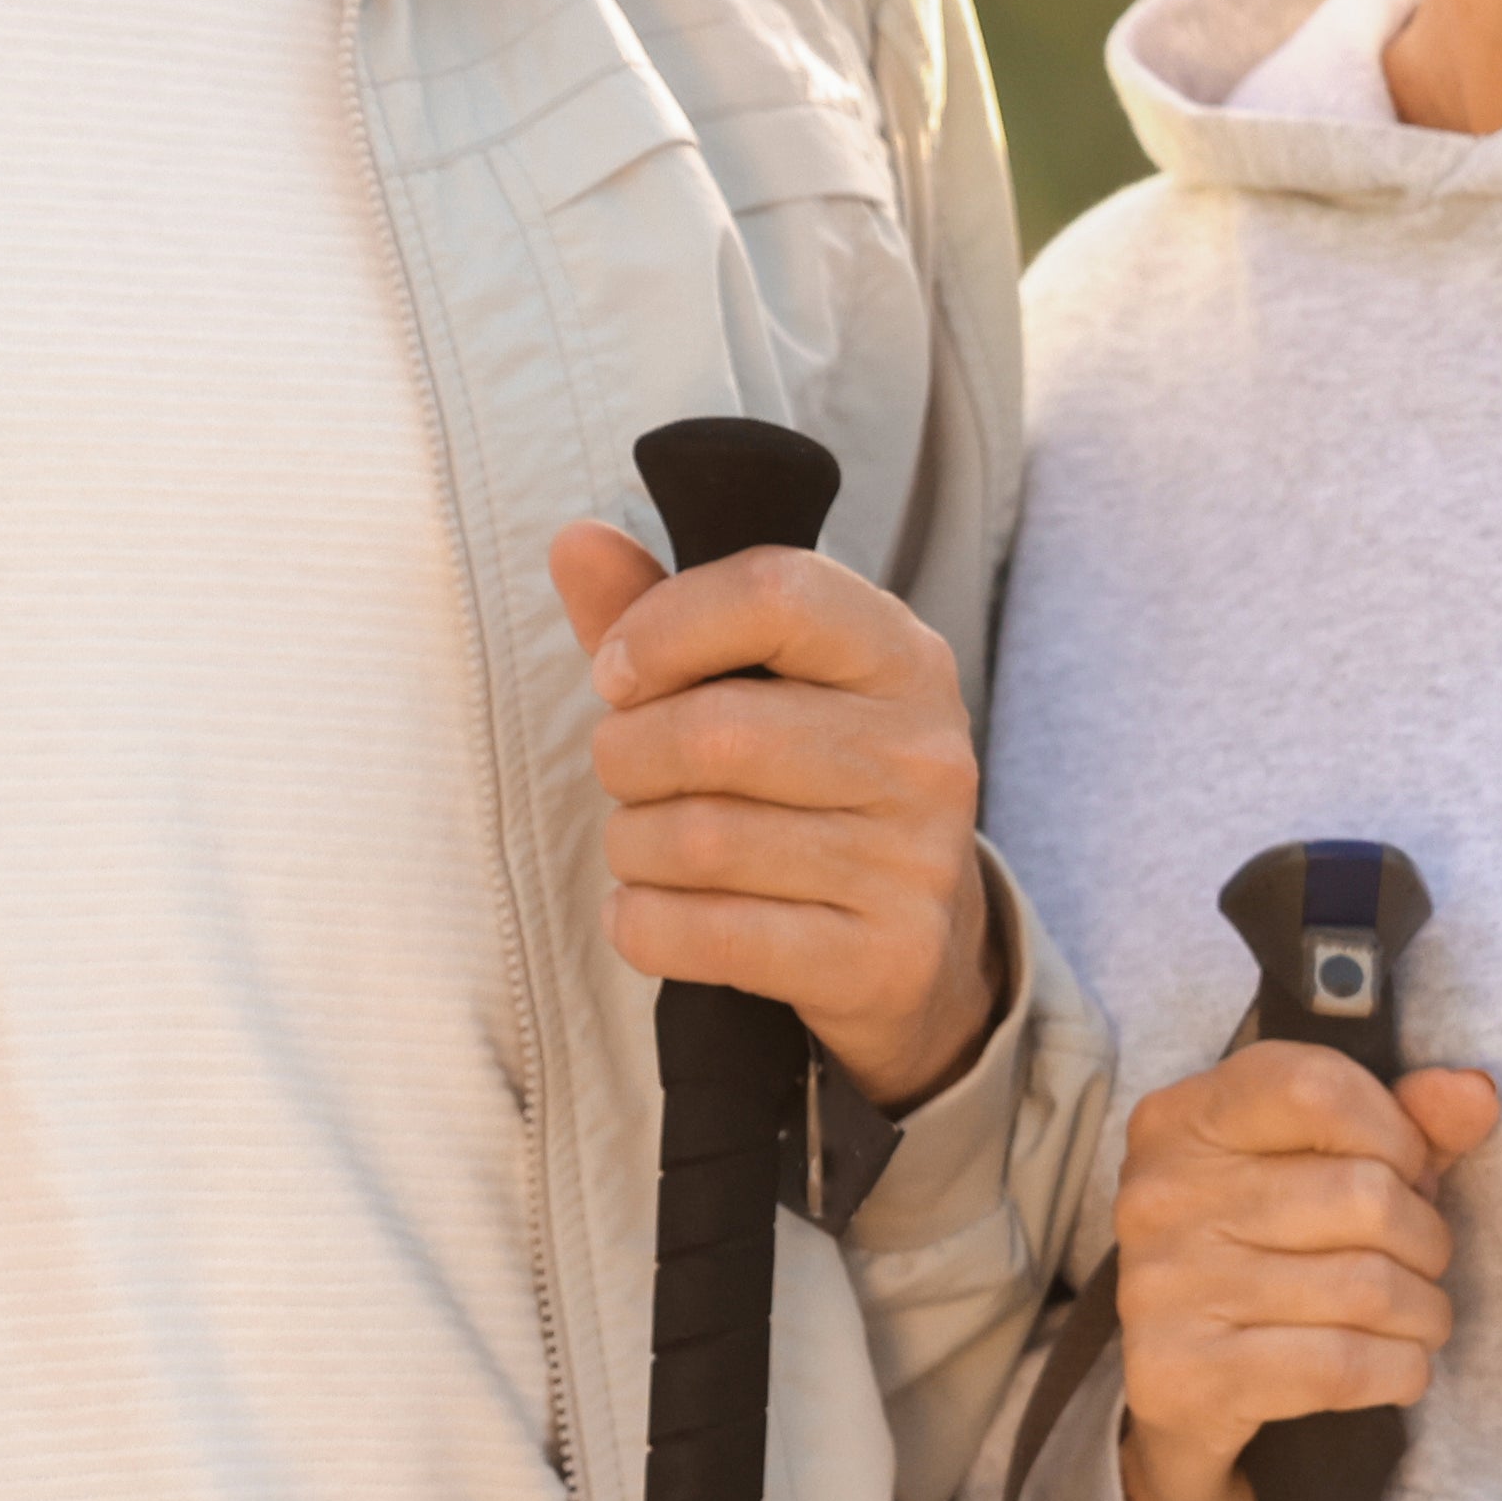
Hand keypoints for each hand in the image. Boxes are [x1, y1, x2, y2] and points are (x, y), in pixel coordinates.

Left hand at [543, 522, 1001, 1106]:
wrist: (909, 944)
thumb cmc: (803, 786)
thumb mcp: (752, 684)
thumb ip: (660, 611)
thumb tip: (576, 541)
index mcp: (897, 654)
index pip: (774, 591)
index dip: (662, 626)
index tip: (617, 673)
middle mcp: (925, 751)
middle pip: (712, 731)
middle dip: (626, 756)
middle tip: (629, 775)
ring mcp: (913, 862)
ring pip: (698, 840)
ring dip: (631, 847)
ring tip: (647, 846)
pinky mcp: (884, 959)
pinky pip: (707, 936)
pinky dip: (642, 924)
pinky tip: (645, 913)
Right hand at [1105, 1039, 1501, 1500]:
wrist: (1183, 1388)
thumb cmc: (1269, 1255)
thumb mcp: (1324, 1167)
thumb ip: (1402, 1122)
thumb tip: (1475, 1093)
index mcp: (1184, 1120)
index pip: (1316, 1088)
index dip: (1397, 1133)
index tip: (1405, 1172)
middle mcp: (1160, 1194)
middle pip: (1365, 1195)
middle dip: (1426, 1239)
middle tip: (1414, 1262)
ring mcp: (1164, 1285)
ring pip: (1370, 1288)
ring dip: (1425, 1313)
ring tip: (1413, 1318)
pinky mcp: (1184, 1373)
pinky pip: (1345, 1364)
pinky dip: (1401, 1370)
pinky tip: (1393, 1366)